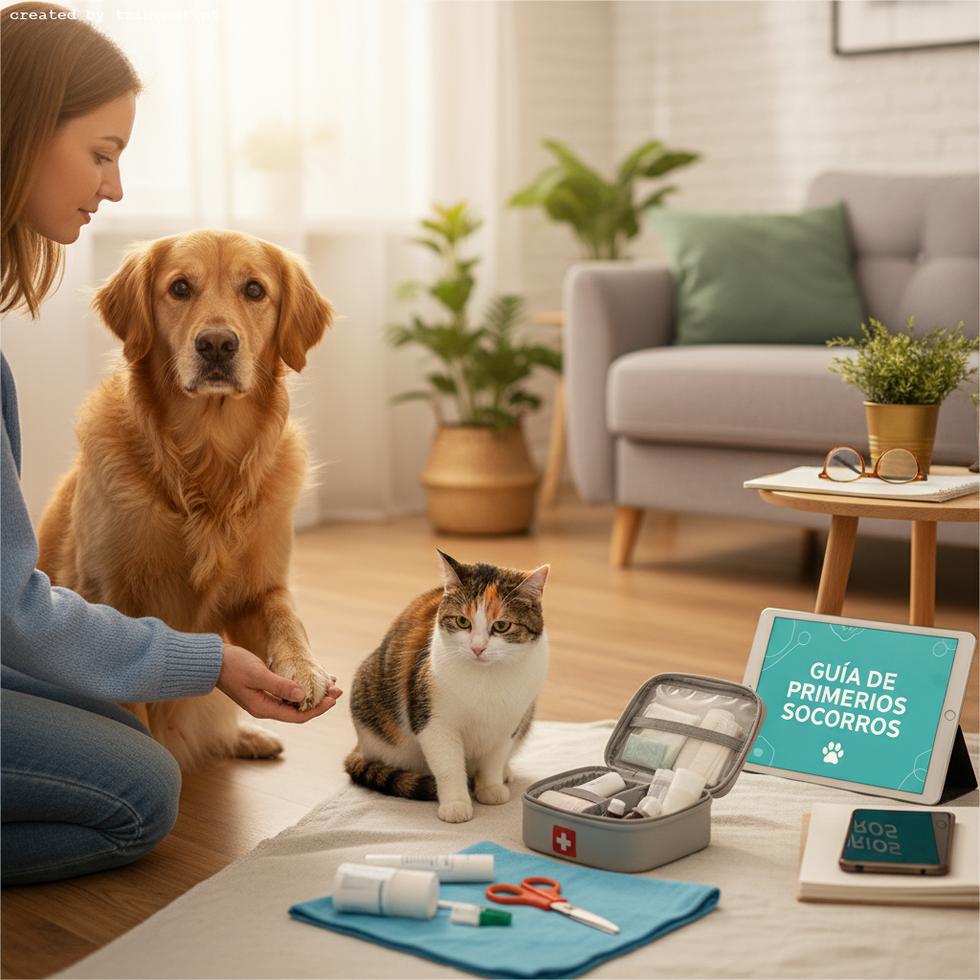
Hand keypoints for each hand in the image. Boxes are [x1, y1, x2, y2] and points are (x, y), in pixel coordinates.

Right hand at [217, 644, 341, 722]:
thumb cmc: (232, 666)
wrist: (211, 662)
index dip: (318, 709)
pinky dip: (301, 690)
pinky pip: (287, 695)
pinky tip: (310, 682)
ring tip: (329, 686)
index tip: (334, 698)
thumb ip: (280, 686)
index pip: (298, 716)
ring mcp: (264, 700)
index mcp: (264, 708)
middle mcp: (266, 708)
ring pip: (294, 703)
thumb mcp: (258, 674)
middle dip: (320, 702)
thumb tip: (303, 696)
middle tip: (338, 690)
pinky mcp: (263, 691)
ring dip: (312, 696)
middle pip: (298, 711)